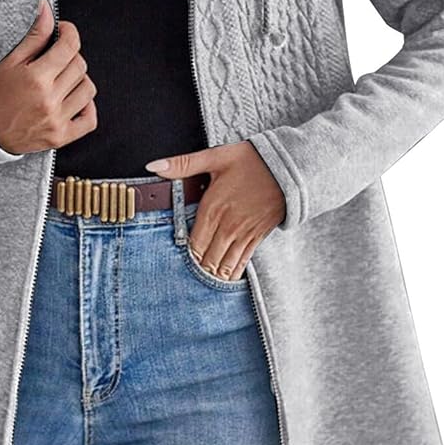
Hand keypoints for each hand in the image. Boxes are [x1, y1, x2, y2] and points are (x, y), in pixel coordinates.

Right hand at [0, 0, 97, 153]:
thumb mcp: (11, 61)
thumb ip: (34, 35)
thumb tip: (47, 8)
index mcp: (36, 78)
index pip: (70, 46)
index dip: (69, 32)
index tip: (64, 31)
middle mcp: (49, 100)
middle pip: (80, 66)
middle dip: (71, 56)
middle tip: (57, 58)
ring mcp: (57, 120)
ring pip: (88, 89)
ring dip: (79, 80)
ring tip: (63, 80)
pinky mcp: (61, 137)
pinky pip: (90, 120)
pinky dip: (87, 108)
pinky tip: (74, 101)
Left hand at [145, 142, 285, 280]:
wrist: (290, 167)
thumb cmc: (252, 160)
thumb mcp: (215, 157)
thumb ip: (183, 164)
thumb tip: (153, 167)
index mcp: (213, 209)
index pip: (192, 244)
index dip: (182, 258)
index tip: (172, 265)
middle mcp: (227, 226)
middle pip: (207, 260)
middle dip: (196, 271)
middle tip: (182, 283)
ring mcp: (244, 234)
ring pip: (224, 265)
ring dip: (213, 277)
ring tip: (200, 288)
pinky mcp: (258, 237)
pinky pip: (242, 262)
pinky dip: (232, 273)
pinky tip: (224, 280)